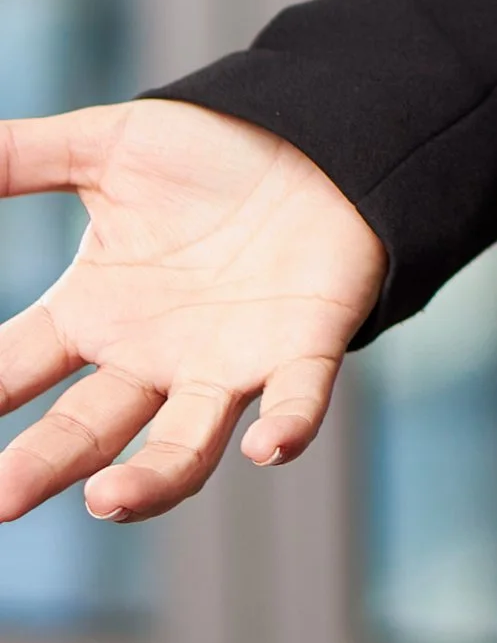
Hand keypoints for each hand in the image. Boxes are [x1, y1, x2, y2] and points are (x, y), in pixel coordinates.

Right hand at [0, 101, 387, 524]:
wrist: (319, 143)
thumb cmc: (210, 157)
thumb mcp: (106, 148)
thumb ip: (22, 157)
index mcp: (93, 316)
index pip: (12, 369)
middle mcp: (152, 360)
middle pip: (86, 430)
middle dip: (42, 464)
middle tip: (2, 498)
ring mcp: (227, 366)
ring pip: (183, 448)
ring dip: (149, 481)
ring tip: (106, 499)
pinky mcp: (303, 349)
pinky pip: (296, 402)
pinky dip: (287, 428)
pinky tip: (267, 448)